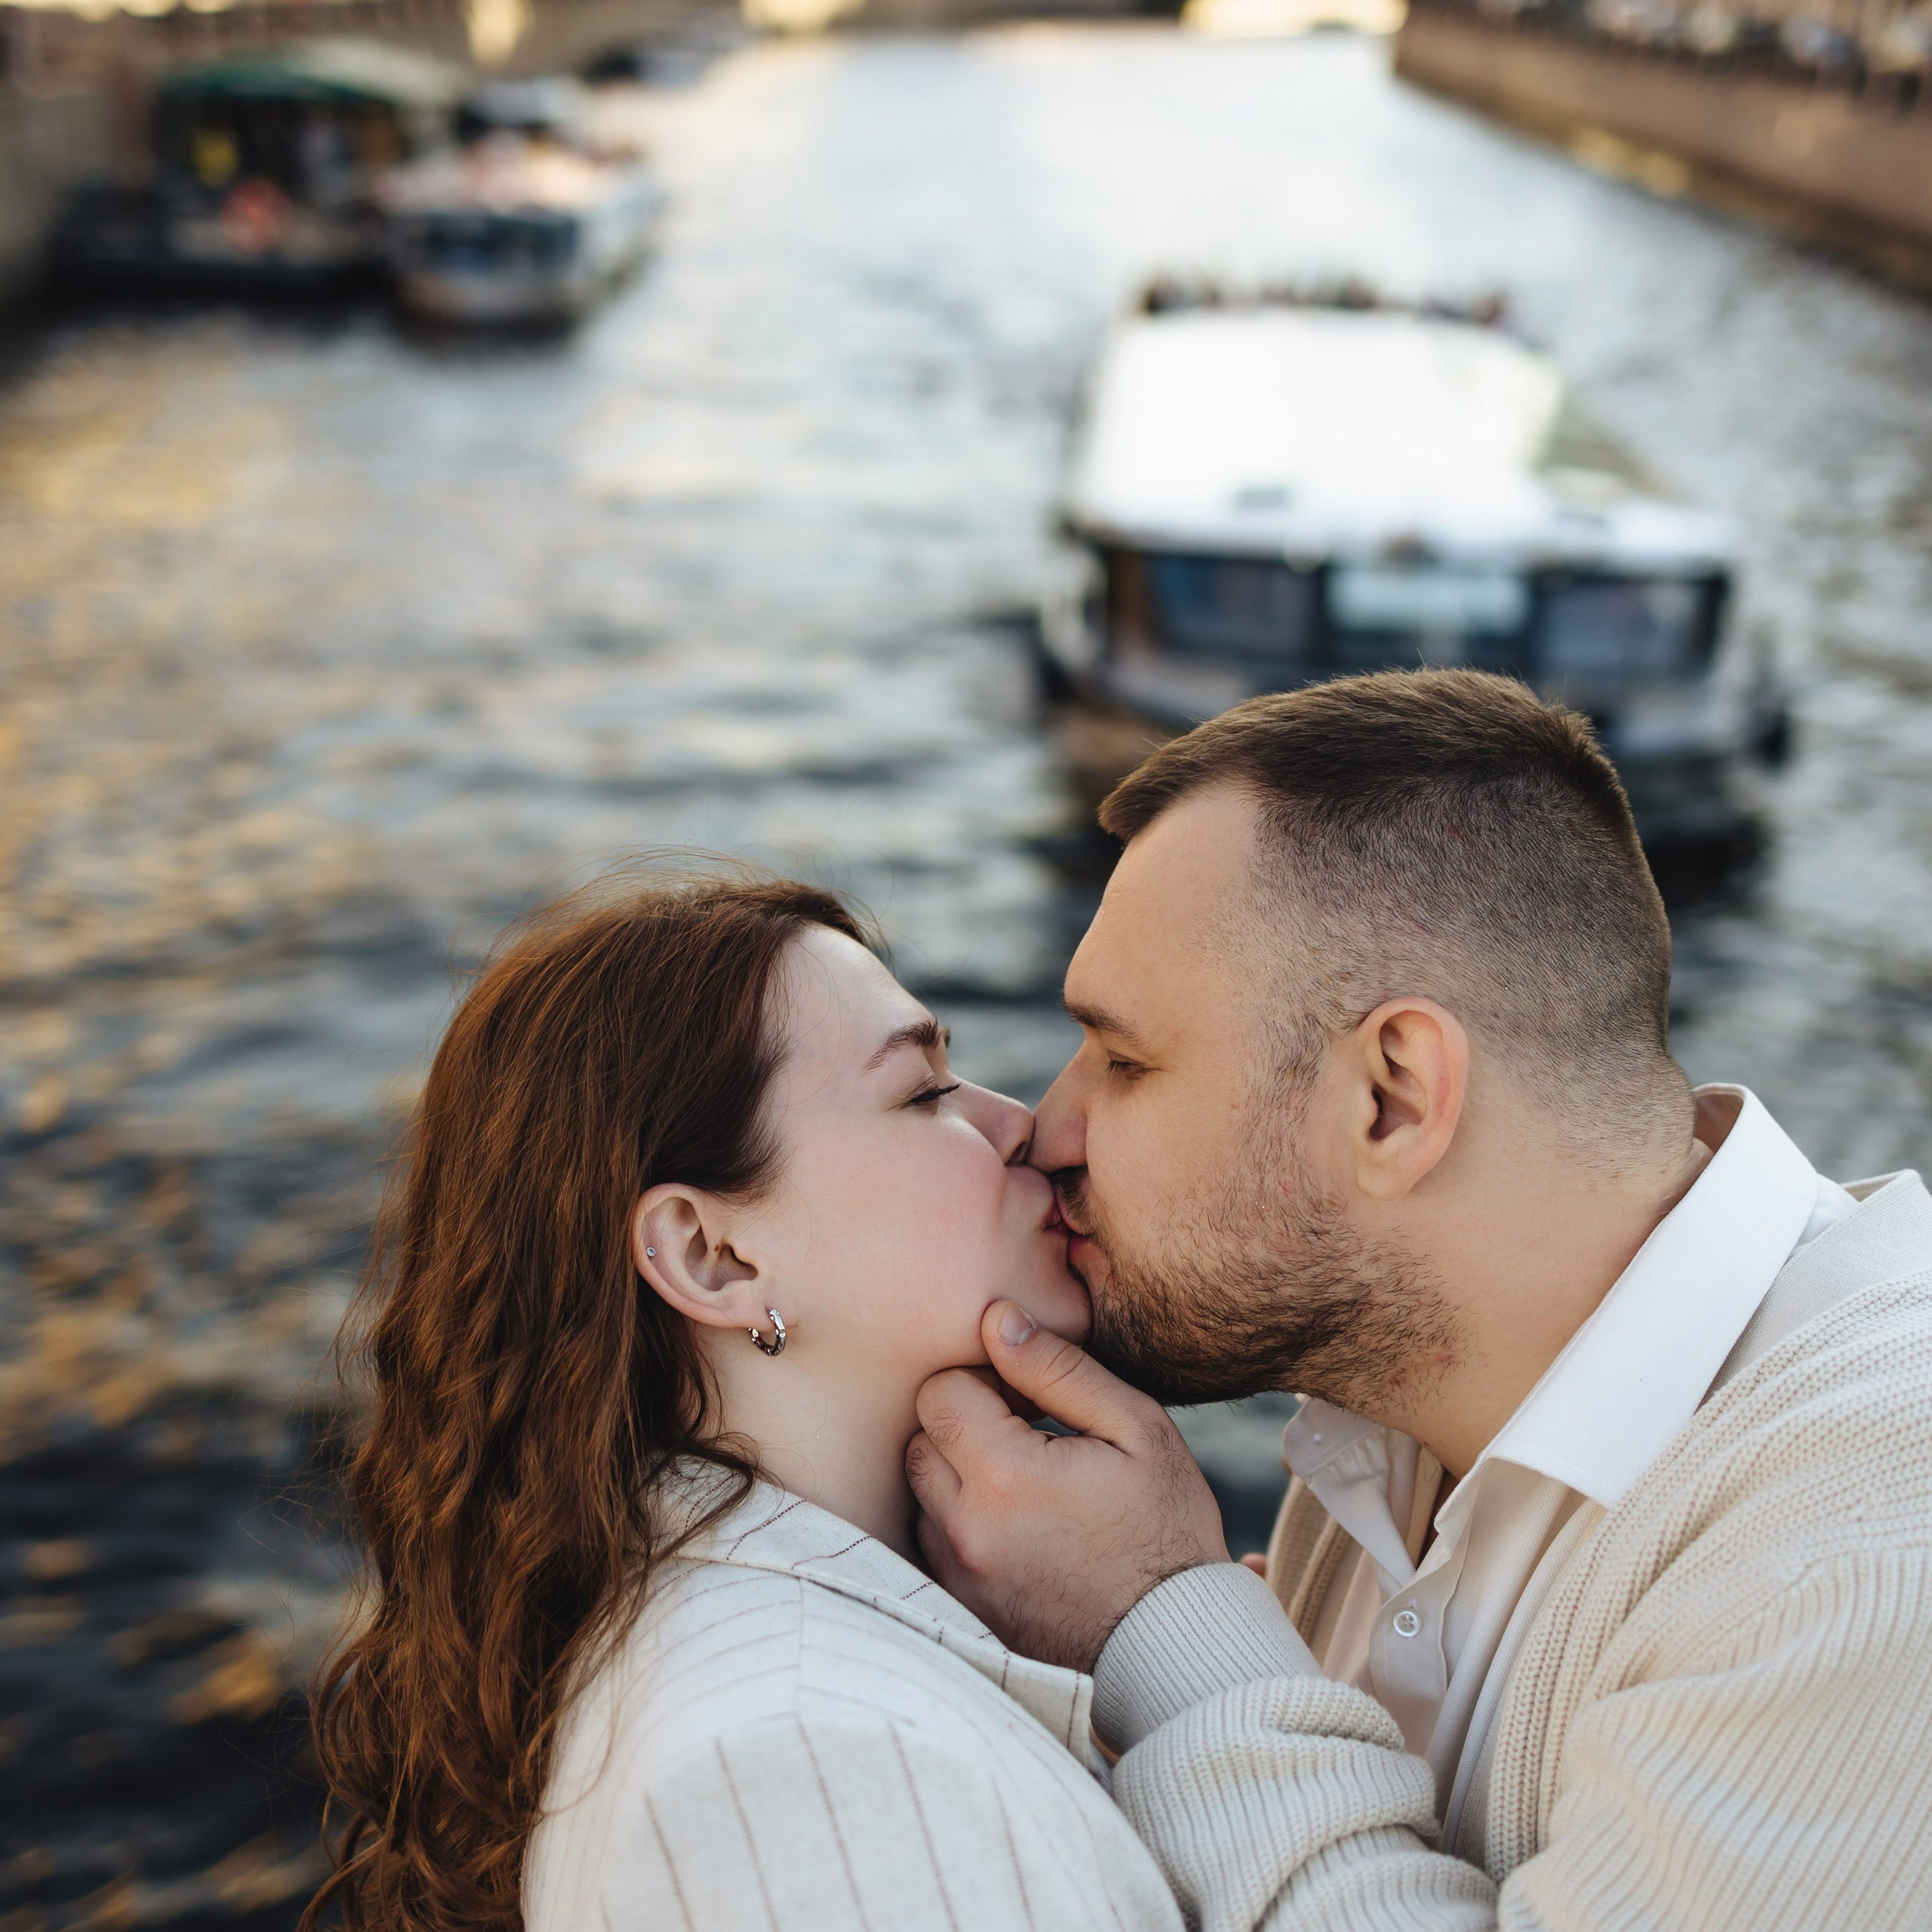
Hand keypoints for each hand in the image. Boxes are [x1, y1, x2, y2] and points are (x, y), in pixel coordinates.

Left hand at [906, 1300, 1229, 1672]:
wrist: (1176, 1645)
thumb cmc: (1167, 1529)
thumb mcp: (1137, 1430)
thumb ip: (1060, 1369)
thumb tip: (997, 1319)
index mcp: (1007, 1477)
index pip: (939, 1391)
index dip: (981, 1380)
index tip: (1027, 1400)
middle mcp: (967, 1530)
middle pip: (921, 1440)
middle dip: (963, 1424)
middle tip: (1026, 1435)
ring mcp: (958, 1577)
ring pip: (922, 1493)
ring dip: (958, 1475)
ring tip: (1026, 1484)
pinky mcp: (962, 1610)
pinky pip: (932, 1545)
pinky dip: (961, 1524)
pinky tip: (1018, 1527)